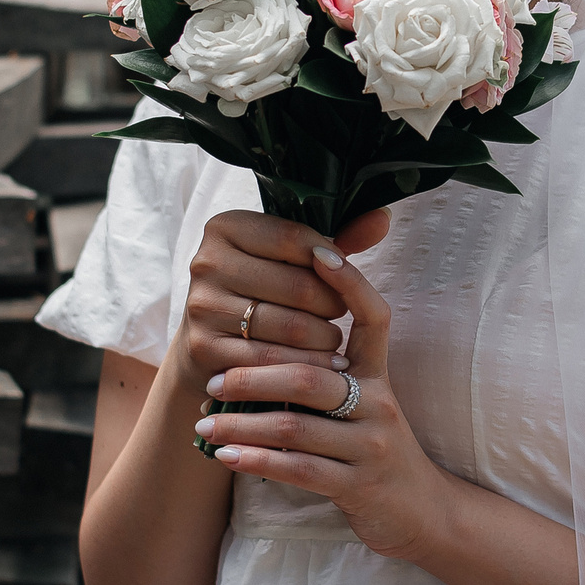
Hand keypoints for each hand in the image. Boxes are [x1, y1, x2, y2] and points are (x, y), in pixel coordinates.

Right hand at [178, 209, 388, 386]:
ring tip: (334, 340)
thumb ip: (339, 238)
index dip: (330, 260)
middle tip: (340, 314)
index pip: (295, 238)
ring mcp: (202, 306)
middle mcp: (206, 262)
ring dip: (325, 339)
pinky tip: (321, 365)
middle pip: (299, 286)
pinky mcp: (204, 348)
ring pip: (292, 327)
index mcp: (225, 227)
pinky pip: (273, 361)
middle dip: (332, 306)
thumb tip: (382, 218)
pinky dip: (306, 366)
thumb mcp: (294, 259)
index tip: (341, 274)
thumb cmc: (264, 290)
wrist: (211, 343)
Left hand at [200, 227, 460, 563]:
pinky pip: (299, 470)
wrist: (420, 513)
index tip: (317, 252)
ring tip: (205, 423)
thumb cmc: (376, 450)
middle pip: (310, 375)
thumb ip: (332, 369)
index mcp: (380, 376)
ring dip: (242, 424)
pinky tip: (226, 457)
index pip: (374, 317)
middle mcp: (379, 405)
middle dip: (253, 374)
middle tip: (212, 380)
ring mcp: (370, 447)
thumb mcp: (365, 403)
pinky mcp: (358, 486)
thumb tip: (277, 331)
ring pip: (295, 426)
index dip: (350, 282)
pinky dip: (256, 461)